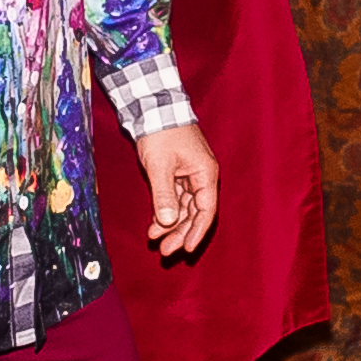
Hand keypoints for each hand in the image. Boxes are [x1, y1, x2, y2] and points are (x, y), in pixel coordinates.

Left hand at [133, 124, 219, 256]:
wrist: (154, 108)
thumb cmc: (161, 133)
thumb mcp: (160, 165)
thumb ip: (164, 194)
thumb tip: (167, 221)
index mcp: (206, 174)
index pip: (206, 210)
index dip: (197, 231)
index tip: (186, 249)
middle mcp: (201, 177)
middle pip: (195, 213)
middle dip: (180, 233)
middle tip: (165, 252)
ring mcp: (189, 176)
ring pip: (184, 208)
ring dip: (171, 225)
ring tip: (156, 241)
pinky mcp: (177, 174)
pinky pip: (174, 199)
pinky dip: (165, 212)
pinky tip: (154, 225)